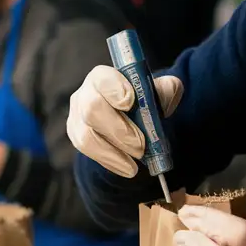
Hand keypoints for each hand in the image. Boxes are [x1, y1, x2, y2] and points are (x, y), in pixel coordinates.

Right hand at [67, 66, 183, 177]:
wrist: (131, 117)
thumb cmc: (142, 101)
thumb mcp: (158, 92)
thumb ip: (166, 89)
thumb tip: (169, 90)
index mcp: (103, 77)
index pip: (103, 80)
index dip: (115, 91)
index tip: (131, 103)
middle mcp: (85, 94)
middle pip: (92, 110)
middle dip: (119, 131)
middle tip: (140, 146)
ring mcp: (77, 117)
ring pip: (86, 137)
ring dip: (113, 154)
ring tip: (133, 166)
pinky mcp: (76, 137)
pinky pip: (88, 152)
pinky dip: (109, 162)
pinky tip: (125, 168)